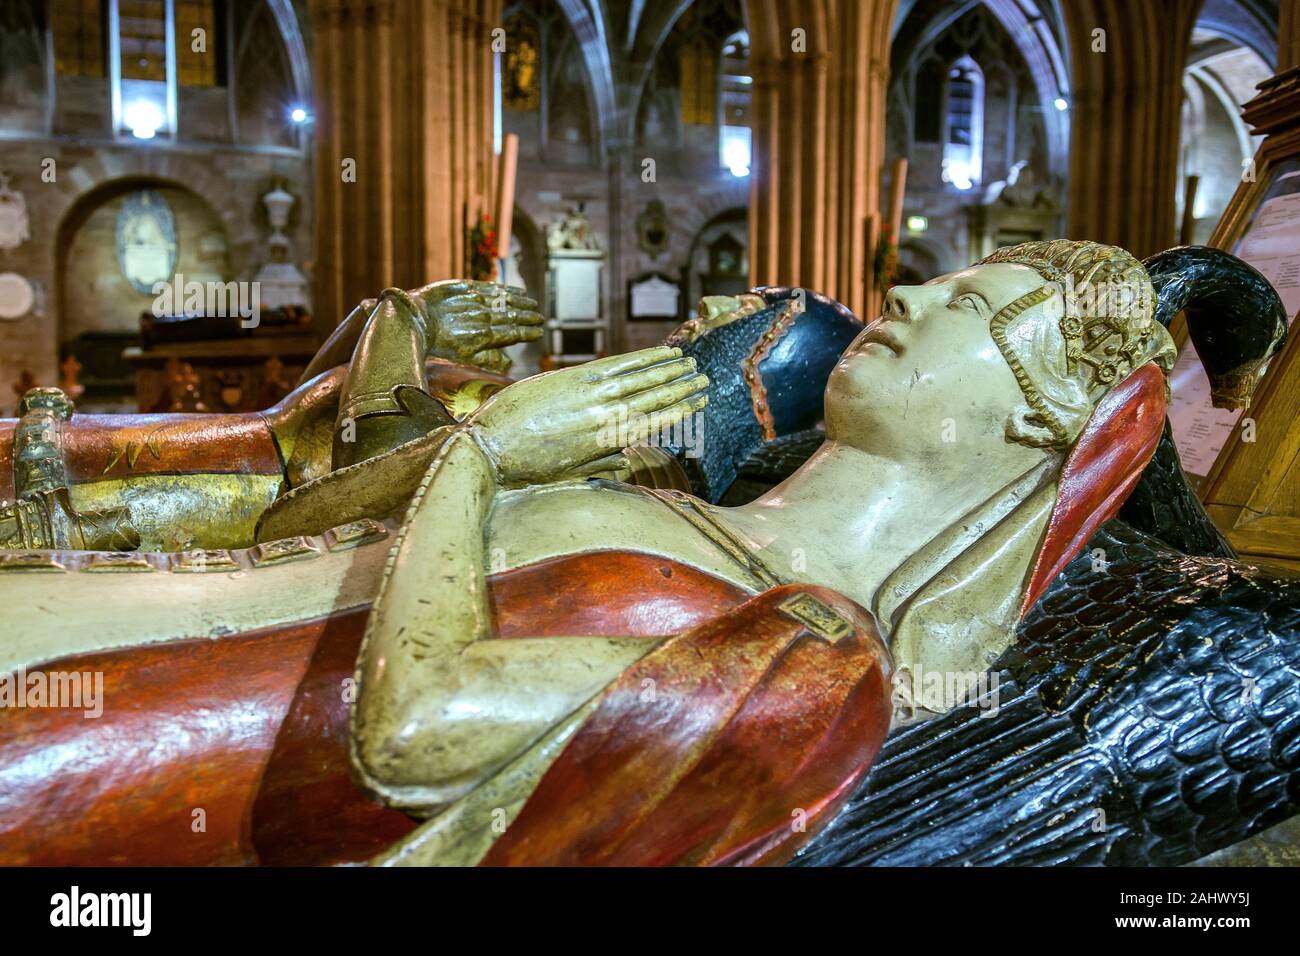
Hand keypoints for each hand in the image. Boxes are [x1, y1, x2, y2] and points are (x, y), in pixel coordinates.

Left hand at [409, 280, 543, 363]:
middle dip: (528, 318)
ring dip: (522, 303)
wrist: (415, 320)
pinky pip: (493, 288)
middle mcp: (483, 318)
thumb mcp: (464, 358)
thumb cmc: (439, 343)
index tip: (538, 332)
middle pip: (512, 316)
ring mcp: (476, 301)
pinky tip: (518, 290)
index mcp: (484, 336)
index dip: (527, 333)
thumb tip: (509, 363)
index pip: (513, 333)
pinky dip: (508, 289)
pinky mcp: (468, 287)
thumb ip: (488, 359)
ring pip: (505, 301)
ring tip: (533, 304)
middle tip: (540, 318)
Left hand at [469, 346, 708, 486]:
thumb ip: (599, 463)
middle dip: (681, 390)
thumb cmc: (523, 467)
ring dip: (669, 371)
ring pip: (640, 381)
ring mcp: (590, 396)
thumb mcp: (567, 473)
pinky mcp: (572, 378)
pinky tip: (660, 352)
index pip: (651, 423)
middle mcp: (604, 419)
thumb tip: (627, 459)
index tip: (698, 402)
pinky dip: (642, 358)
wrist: (488, 448)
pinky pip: (617, 365)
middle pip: (652, 400)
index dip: (679, 411)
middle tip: (704, 380)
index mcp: (604, 444)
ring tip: (689, 364)